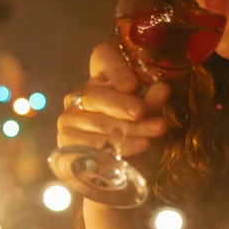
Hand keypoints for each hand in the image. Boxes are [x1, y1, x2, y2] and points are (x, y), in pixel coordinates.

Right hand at [57, 43, 169, 157]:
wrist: (111, 171)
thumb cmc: (131, 135)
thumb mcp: (146, 116)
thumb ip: (152, 102)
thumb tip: (162, 88)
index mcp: (102, 78)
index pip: (103, 57)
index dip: (116, 68)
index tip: (132, 84)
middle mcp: (82, 94)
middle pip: (97, 94)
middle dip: (121, 105)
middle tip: (140, 112)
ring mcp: (70, 118)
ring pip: (98, 122)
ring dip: (127, 130)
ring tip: (149, 137)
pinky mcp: (66, 142)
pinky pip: (92, 144)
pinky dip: (115, 147)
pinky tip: (134, 149)